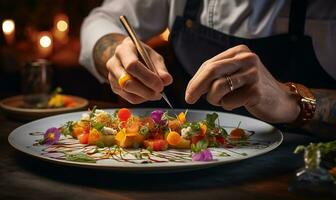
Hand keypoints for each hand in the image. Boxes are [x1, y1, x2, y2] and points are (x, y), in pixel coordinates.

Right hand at [106, 37, 172, 103]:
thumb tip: (167, 80)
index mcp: (124, 49)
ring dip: (144, 96)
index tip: (160, 85)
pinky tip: (148, 94)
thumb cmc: (143, 55)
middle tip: (159, 92)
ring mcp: (112, 76)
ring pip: (127, 92)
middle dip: (145, 90)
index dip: (147, 78)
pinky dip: (141, 99)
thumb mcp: (154, 57)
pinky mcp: (114, 87)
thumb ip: (161, 68)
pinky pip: (128, 98)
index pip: (132, 65)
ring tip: (156, 94)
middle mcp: (113, 62)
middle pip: (126, 82)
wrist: (129, 56)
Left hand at [185, 45, 299, 122]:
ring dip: (215, 100)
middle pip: (212, 70)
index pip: (209, 64)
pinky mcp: (255, 91)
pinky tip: (238, 103)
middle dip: (196, 86)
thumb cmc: (252, 88)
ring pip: (218, 87)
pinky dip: (227, 106)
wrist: (282, 100)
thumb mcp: (236, 74)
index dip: (195, 80)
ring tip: (224, 101)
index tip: (188, 93)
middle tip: (189, 99)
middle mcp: (247, 59)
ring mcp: (253, 74)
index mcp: (239, 52)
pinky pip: (228, 102)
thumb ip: (217, 75)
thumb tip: (192, 87)